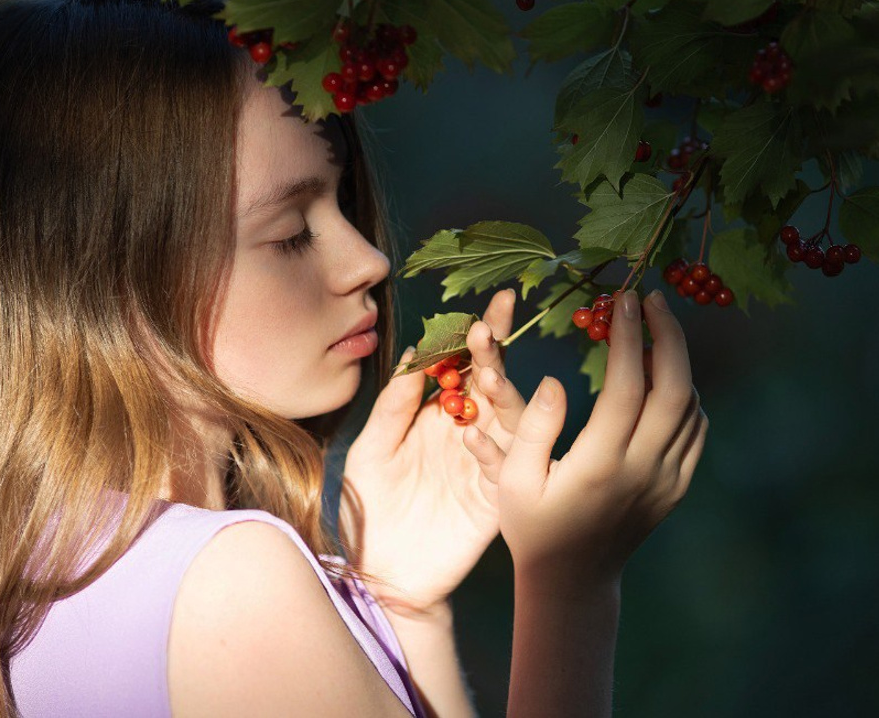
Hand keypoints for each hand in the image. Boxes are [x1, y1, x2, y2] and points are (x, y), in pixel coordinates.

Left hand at [340, 289, 515, 615]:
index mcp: (438, 416)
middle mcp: (468, 434)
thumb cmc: (368, 509)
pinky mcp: (494, 501)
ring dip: (504, 393)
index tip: (495, 302)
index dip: (481, 335)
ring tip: (489, 371)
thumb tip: (415, 353)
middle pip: (494, 384)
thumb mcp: (370, 449)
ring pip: (510, 421)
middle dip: (494, 354)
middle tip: (487, 329)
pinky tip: (472, 436)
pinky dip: (497, 451)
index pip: (466, 366)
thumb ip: (394, 405)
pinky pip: (508, 469)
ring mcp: (485, 466)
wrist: (378, 575)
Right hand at [463, 289, 705, 587]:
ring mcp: (667, 480)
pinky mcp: (677, 487)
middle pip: (675, 389)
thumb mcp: (514, 481)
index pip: (627, 387)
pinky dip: (686, 394)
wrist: (573, 581)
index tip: (623, 299)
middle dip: (668, 336)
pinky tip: (662, 375)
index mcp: (600, 465)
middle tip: (650, 299)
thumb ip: (535, 428)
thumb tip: (557, 380)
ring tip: (651, 329)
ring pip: (691, 406)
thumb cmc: (532, 526)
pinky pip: (696, 430)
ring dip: (676, 361)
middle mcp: (643, 471)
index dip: (629, 338)